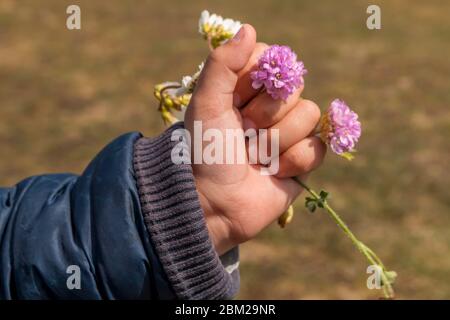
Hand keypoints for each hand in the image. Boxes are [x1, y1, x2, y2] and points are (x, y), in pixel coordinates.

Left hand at [185, 24, 325, 254]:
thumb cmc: (204, 152)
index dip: (257, 79)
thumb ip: (223, 64)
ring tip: (254, 157)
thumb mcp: (205, 104)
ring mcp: (287, 133)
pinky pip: (318, 146)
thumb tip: (248, 28)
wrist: (212, 204)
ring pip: (309, 115)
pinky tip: (272, 173)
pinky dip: (292, 162)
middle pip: (294, 86)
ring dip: (277, 141)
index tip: (235, 102)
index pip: (272, 58)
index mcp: (244, 89)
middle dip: (264, 115)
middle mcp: (268, 106)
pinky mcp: (301, 160)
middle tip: (242, 134)